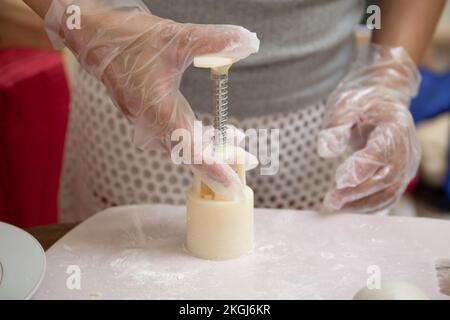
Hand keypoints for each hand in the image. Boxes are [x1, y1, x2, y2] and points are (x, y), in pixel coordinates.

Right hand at [44, 0, 258, 199]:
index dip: (214, 171)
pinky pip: (175, 139)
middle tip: (249, 160)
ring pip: (183, 149)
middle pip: (190, 156)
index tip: (234, 185)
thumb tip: (248, 41)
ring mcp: (147, 124)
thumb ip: (213, 41)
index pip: (190, 152)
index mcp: (158, 111)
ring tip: (238, 141)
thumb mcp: (176, 38)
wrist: (95, 39)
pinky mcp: (147, 119)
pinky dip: (196, 140)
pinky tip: (214, 132)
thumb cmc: (130, 40)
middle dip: (220, 162)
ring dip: (209, 149)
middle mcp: (151, 125)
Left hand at [318, 45, 420, 212]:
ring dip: (361, 204)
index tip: (338, 180)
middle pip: (387, 178)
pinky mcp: (400, 175)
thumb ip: (336, 124)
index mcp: (395, 126)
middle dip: (357, 192)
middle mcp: (407, 148)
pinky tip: (347, 207)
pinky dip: (368, 205)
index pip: (382, 152)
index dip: (361, 168)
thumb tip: (327, 151)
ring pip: (389, 192)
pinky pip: (388, 196)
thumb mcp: (344, 103)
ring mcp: (406, 164)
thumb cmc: (361, 102)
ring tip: (335, 206)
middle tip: (330, 200)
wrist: (381, 101)